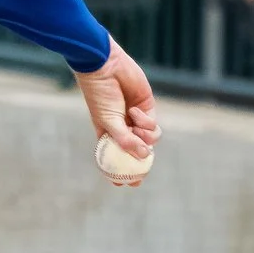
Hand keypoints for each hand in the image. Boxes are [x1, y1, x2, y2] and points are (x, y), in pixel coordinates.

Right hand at [76, 39, 159, 165]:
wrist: (105, 67)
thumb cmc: (100, 95)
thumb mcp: (108, 122)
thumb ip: (125, 140)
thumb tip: (145, 157)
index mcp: (107, 134)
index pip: (115, 157)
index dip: (120, 172)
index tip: (124, 185)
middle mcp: (122, 128)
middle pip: (135, 152)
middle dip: (139, 164)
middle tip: (141, 175)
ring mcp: (135, 119)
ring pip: (148, 139)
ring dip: (144, 136)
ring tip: (134, 124)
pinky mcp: (147, 108)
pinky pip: (152, 124)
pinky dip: (146, 121)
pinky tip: (135, 111)